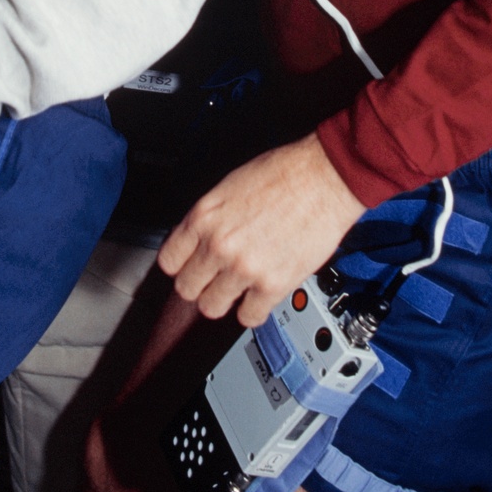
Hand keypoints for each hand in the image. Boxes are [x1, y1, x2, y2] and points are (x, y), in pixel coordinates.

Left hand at [158, 133, 365, 327]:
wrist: (322, 179)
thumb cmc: (283, 174)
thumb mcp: (229, 186)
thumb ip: (211, 218)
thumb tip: (200, 240)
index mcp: (204, 216)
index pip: (169, 260)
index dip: (180, 265)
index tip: (189, 266)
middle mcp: (218, 245)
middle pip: (187, 289)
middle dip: (199, 285)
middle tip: (214, 280)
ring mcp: (243, 268)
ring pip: (212, 307)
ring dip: (224, 300)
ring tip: (237, 288)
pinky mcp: (272, 285)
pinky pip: (248, 317)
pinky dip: (252, 310)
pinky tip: (259, 296)